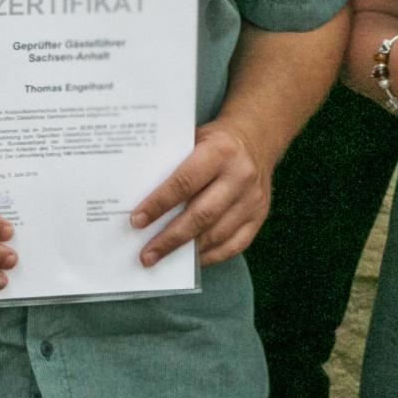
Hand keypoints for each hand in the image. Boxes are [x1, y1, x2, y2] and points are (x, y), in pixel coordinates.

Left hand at [131, 118, 268, 266]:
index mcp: (221, 151)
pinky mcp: (260, 215)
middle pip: (201, 214)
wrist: (258, 138)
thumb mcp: (195, 140)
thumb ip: (174, 166)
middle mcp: (240, 175)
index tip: (136, 221)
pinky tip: (190, 260)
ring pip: (217, 233)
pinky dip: (210, 256)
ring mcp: (253, 198)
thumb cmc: (216, 142)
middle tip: (146, 254)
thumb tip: (138, 201)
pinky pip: (235, 244)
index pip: (185, 182)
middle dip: (170, 238)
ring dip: (187, 251)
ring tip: (161, 259)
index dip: (159, 204)